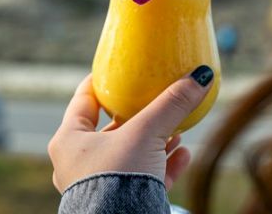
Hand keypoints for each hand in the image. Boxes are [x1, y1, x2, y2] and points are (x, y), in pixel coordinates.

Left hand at [48, 65, 213, 192]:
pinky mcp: (119, 203)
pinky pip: (143, 179)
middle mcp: (80, 163)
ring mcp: (99, 185)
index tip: (117, 71)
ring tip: (176, 130)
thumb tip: (201, 75)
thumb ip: (171, 104)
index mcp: (71, 140)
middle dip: (137, 116)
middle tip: (155, 102)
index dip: (101, 83)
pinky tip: (184, 155)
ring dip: (154, 141)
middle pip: (111, 129)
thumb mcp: (145, 133)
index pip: (84, 100)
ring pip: (130, 155)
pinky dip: (163, 165)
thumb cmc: (119, 178)